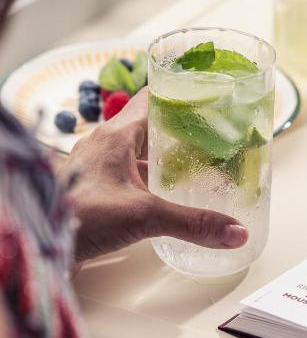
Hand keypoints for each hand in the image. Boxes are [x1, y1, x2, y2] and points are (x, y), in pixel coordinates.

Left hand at [62, 88, 247, 260]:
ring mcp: (98, 168)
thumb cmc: (80, 216)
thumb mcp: (145, 216)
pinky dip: (148, 182)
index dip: (181, 94)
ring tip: (196, 168)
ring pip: (138, 154)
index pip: (153, 98)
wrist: (41, 242)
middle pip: (149, 126)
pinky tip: (164, 198)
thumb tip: (235, 232)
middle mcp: (105, 146)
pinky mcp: (95, 190)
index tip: (208, 98)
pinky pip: (128, 177)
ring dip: (164, 160)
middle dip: (181, 131)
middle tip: (212, 138)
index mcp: (116, 135)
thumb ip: (193, 223)